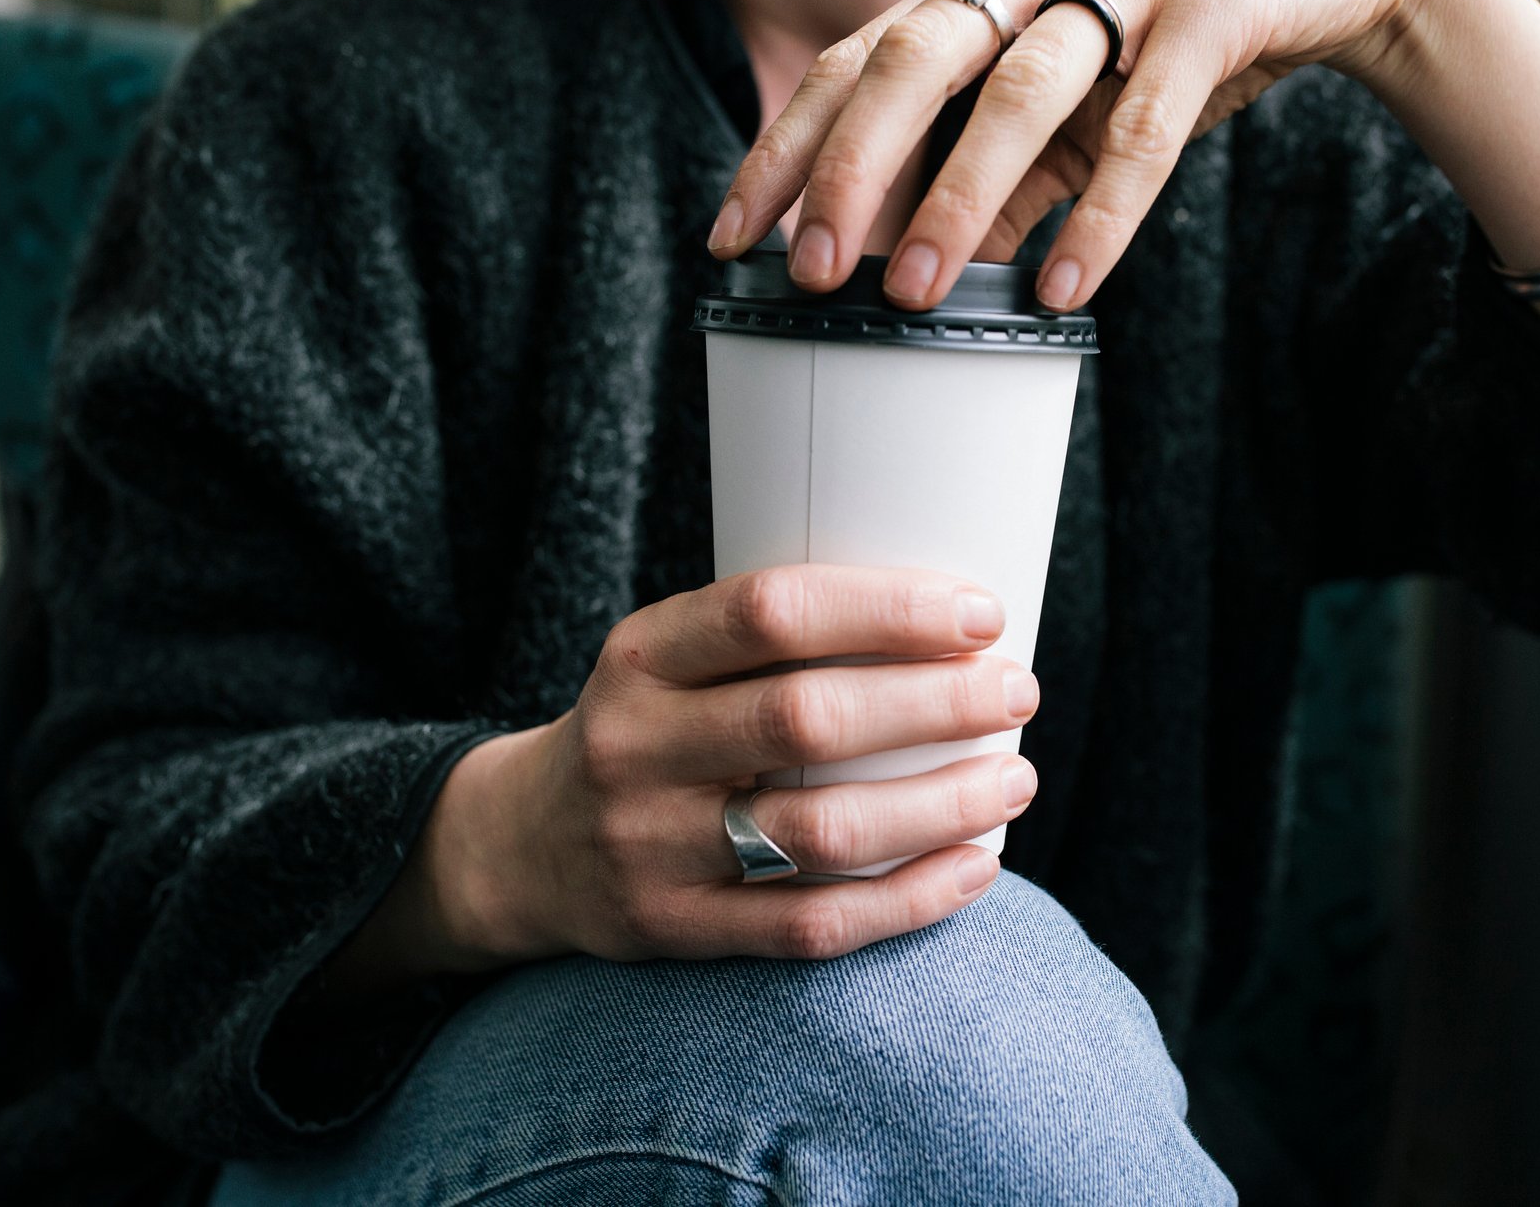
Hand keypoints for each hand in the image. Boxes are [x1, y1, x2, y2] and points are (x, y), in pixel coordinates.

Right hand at [342, 565, 1040, 984]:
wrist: (523, 845)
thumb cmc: (647, 728)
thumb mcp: (667, 659)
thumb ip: (772, 642)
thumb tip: (950, 624)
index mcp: (640, 657)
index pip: (772, 613)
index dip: (888, 609)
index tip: (979, 612)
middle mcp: (638, 748)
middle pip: (809, 720)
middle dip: (938, 703)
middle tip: (1017, 691)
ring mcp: (653, 848)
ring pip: (822, 833)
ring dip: (941, 806)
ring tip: (1014, 782)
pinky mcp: (677, 931)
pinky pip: (812, 926)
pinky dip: (909, 899)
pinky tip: (974, 866)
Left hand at [707, 0, 1475, 312]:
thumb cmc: (1175, 27)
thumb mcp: (1072, 97)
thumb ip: (1000, 173)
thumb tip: (924, 273)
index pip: (858, 57)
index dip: (789, 144)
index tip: (735, 233)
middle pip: (915, 56)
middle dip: (850, 166)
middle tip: (809, 268)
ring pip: (1020, 87)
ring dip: (960, 194)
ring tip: (916, 292)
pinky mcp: (1214, 8)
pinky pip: (1144, 125)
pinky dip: (1098, 213)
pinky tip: (1060, 287)